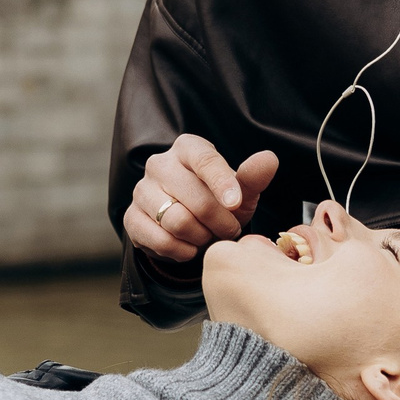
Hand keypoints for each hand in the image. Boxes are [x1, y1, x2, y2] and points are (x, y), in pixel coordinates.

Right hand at [124, 134, 277, 264]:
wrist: (190, 224)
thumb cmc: (219, 201)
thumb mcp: (241, 191)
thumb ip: (253, 177)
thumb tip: (268, 159)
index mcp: (188, 148)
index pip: (205, 161)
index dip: (223, 183)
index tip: (236, 204)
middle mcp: (160, 164)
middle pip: (195, 198)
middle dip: (219, 222)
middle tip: (229, 230)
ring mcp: (142, 190)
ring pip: (177, 222)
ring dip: (201, 237)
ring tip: (208, 237)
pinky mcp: (131, 217)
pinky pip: (160, 240)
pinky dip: (182, 251)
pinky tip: (190, 247)